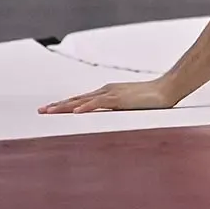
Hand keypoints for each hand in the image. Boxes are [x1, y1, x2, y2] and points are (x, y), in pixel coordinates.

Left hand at [39, 78, 179, 113]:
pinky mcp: (120, 99)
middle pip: (77, 99)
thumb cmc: (152, 99)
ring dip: (65, 107)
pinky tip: (76, 113)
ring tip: (50, 111)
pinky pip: (100, 103)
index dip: (64, 104)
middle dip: (58, 105)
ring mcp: (112, 94)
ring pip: (83, 100)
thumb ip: (117, 110)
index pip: (81, 100)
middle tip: (41, 111)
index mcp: (107, 93)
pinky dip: (86, 108)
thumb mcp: (129, 105)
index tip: (50, 109)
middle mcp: (106, 91)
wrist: (168, 88)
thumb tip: (109, 120)